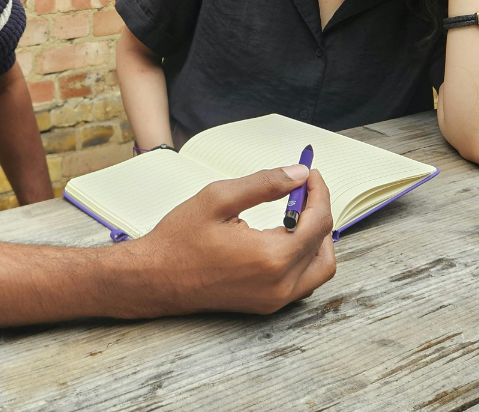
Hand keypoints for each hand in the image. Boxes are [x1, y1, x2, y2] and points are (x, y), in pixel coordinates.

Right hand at [131, 166, 335, 315]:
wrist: (154, 279)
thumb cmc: (180, 239)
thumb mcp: (218, 198)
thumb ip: (264, 184)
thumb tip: (299, 174)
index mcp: (271, 256)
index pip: (317, 222)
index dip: (318, 192)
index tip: (310, 174)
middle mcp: (279, 284)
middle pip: (324, 246)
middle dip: (319, 213)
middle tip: (304, 192)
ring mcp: (274, 299)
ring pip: (320, 269)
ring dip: (316, 239)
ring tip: (297, 213)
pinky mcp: (267, 305)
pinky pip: (303, 282)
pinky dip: (304, 257)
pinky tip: (285, 237)